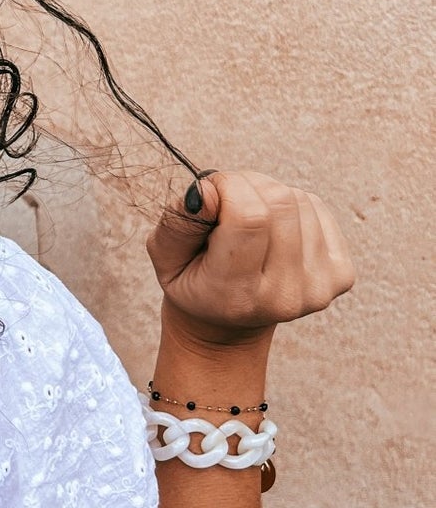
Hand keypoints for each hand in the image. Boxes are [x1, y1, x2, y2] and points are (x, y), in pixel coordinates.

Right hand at [146, 171, 354, 346]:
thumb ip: (179, 222)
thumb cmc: (194, 283)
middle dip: (246, 185)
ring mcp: (319, 287)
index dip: (228, 188)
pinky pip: (317, 207)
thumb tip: (210, 190)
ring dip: (267, 195)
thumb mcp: (165, 257)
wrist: (229, 322)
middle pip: (279, 202)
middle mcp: (285, 296)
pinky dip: (291, 204)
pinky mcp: (341, 274)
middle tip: (225, 201)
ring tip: (247, 219)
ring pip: (298, 200)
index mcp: (237, 295)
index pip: (250, 219)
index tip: (211, 195)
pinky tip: (272, 228)